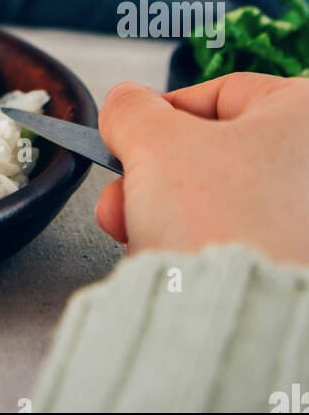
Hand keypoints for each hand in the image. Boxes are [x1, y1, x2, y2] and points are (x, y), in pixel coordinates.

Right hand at [96, 72, 308, 264]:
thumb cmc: (223, 227)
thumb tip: (125, 104)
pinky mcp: (297, 268)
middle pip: (216, 154)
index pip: (219, 94)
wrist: (242, 320)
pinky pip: (239, 244)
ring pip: (222, 204)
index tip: (131, 134)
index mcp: (306, 116)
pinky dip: (201, 249)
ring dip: (167, 216)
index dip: (161, 113)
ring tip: (142, 236)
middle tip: (126, 194)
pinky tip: (174, 266)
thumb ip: (132, 111)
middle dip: (155, 178)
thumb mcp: (155, 144)